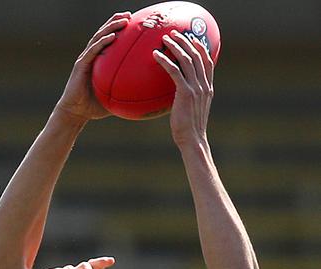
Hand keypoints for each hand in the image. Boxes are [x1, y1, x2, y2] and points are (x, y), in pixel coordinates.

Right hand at [54, 13, 130, 123]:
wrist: (74, 113)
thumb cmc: (93, 107)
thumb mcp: (114, 98)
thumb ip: (126, 93)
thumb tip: (146, 96)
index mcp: (97, 61)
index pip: (108, 41)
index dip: (118, 29)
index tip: (132, 22)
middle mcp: (90, 57)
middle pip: (103, 33)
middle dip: (115, 21)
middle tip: (129, 15)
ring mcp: (85, 60)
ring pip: (98, 38)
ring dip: (111, 27)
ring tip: (124, 20)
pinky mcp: (80, 66)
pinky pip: (93, 51)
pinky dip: (102, 42)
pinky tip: (112, 36)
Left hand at [153, 30, 214, 146]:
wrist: (193, 140)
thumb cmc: (188, 129)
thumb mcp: (191, 110)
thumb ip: (188, 98)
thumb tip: (176, 96)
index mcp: (207, 87)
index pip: (207, 62)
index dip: (200, 47)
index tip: (191, 38)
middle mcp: (204, 85)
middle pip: (197, 55)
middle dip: (185, 41)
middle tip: (173, 34)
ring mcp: (196, 88)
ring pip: (187, 59)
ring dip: (175, 46)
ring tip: (164, 39)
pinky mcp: (186, 93)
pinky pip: (174, 71)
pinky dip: (165, 61)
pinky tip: (155, 56)